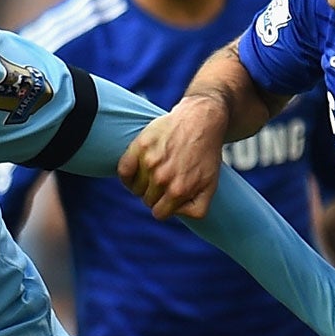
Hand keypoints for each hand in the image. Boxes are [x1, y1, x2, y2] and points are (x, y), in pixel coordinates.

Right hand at [119, 97, 227, 218]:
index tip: (168, 196)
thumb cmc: (206, 154)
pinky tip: (138, 168)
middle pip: (146, 200)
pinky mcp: (141, 146)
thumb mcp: (210, 186)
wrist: (202, 121)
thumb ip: (196, 209)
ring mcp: (149, 161)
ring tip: (155, 171)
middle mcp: (162, 178)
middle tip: (166, 179)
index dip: (164, 206)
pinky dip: (127, 174)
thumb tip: (175, 214)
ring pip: (135, 187)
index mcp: (178, 191)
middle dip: (156, 194)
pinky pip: (123, 170)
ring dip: (143, 183)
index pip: (158, 213)